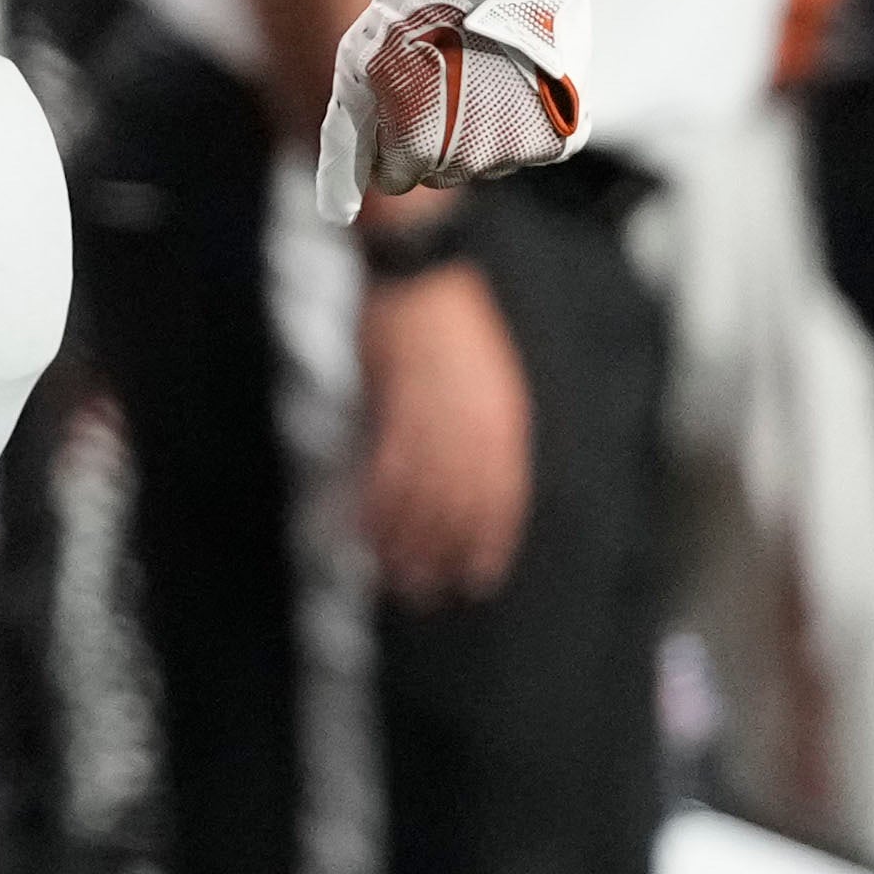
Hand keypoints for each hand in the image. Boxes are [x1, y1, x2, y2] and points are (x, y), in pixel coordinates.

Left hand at [319, 0, 591, 220]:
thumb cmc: (423, 6)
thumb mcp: (362, 65)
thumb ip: (345, 142)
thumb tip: (337, 215)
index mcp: (414, 148)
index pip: (393, 177)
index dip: (393, 132)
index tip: (404, 90)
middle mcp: (468, 161)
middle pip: (439, 172)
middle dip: (434, 132)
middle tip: (444, 70)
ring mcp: (517, 151)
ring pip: (485, 161)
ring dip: (479, 127)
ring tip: (481, 66)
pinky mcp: (559, 137)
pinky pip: (527, 146)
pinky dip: (521, 118)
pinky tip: (514, 75)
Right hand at [353, 257, 533, 607]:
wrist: (425, 280)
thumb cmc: (456, 324)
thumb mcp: (488, 384)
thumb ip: (478, 434)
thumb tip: (463, 482)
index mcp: (506, 424)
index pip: (503, 502)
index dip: (488, 545)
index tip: (477, 579)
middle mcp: (478, 432)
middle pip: (461, 512)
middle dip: (444, 558)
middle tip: (428, 593)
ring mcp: (438, 425)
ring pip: (423, 502)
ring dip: (407, 546)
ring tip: (395, 579)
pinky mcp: (399, 413)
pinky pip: (387, 477)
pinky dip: (377, 511)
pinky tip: (367, 535)